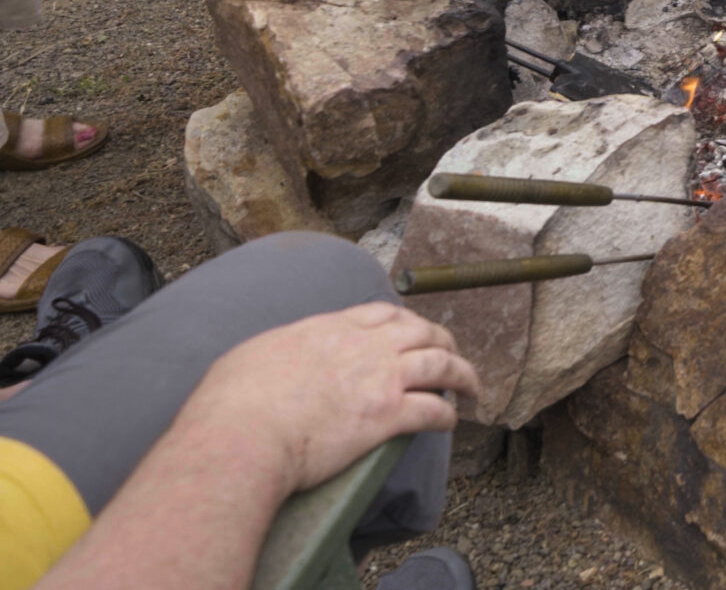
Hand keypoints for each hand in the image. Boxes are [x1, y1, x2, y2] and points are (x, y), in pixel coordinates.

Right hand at [177, 301, 479, 498]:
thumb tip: (274, 360)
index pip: (381, 314)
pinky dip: (448, 413)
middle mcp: (363, 347)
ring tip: (472, 386)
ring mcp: (380, 379)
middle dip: (443, 340)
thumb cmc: (230, 404)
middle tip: (452, 352)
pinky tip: (452, 420)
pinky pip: (433, 409)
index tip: (412, 330)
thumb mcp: (250, 356)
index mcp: (329, 329)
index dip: (404, 321)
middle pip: (421, 332)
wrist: (241, 435)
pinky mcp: (388, 416)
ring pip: (440, 365)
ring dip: (463, 374)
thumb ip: (277, 352)